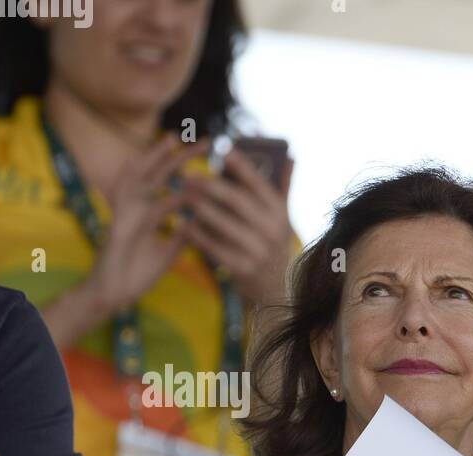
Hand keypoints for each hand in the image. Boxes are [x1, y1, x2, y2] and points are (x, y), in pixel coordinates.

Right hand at [81, 136, 208, 316]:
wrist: (115, 295)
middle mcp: (135, 207)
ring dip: (155, 159)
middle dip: (178, 155)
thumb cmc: (136, 273)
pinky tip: (156, 178)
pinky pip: (133, 206)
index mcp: (147, 212)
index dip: (186, 168)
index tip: (210, 156)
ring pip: (140, 178)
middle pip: (157, 173)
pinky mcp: (119, 227)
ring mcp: (125, 214)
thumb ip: (181, 236)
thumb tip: (199, 224)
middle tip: (205, 141)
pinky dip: (147, 193)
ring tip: (173, 140)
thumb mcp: (167, 252)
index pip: (168, 183)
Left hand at [181, 146, 295, 306]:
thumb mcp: (282, 217)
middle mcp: (272, 231)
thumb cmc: (271, 242)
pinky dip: (197, 234)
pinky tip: (184, 224)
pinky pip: (213, 247)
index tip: (223, 150)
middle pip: (235, 201)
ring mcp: (258, 251)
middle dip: (209, 186)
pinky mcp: (242, 268)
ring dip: (199, 208)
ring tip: (182, 196)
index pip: (259, 184)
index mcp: (280, 213)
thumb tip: (291, 157)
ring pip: (221, 223)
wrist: (274, 288)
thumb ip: (284, 187)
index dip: (241, 166)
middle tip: (188, 176)